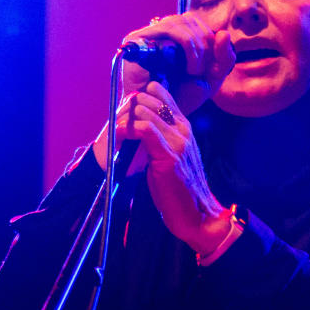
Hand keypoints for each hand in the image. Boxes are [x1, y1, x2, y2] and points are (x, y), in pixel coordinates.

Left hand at [93, 81, 231, 253]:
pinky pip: (145, 130)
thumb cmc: (179, 189)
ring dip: (127, 117)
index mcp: (185, 128)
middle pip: (153, 101)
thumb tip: (139, 126)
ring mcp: (179, 141)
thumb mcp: (171, 156)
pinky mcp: (169, 155)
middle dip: (131, 105)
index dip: (143, 96)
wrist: (195, 213)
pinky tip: (119, 132)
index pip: (164, 98)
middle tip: (116, 115)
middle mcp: (184, 130)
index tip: (127, 104)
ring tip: (114, 125)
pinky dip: (129, 128)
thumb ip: (161, 139)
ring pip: (147, 112)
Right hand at [121, 12, 235, 114]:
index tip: (212, 67)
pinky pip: (171, 31)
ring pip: (182, 22)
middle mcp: (158, 31)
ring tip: (196, 72)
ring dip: (198, 48)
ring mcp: (146, 34)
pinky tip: (190, 70)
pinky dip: (189, 48)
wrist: (160, 117)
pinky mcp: (137, 40)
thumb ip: (224, 57)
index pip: (197, 22)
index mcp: (174, 36)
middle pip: (190, 19)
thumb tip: (224, 33)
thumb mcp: (211, 78)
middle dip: (206, 44)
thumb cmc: (183, 98)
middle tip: (204, 71)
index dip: (210, 40)